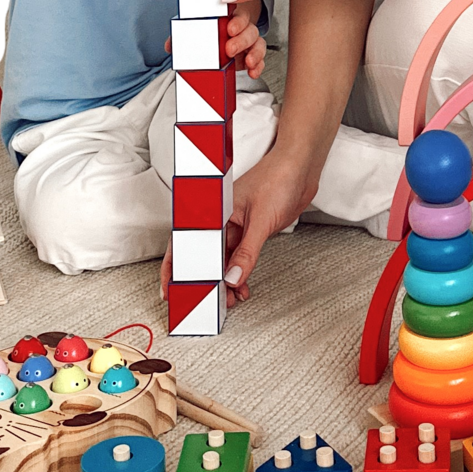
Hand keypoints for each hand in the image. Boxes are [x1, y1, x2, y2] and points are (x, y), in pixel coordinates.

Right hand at [158, 151, 316, 305]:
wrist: (301, 168)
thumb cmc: (278, 178)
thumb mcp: (261, 220)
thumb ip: (247, 251)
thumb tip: (233, 278)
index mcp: (214, 210)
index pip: (187, 242)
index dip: (175, 268)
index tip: (172, 289)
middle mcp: (221, 219)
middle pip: (204, 257)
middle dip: (204, 282)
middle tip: (205, 303)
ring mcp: (236, 226)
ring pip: (223, 261)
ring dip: (224, 282)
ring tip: (229, 301)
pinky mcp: (251, 232)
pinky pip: (240, 258)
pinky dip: (239, 275)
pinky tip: (242, 288)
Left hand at [164, 5, 264, 80]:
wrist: (228, 23)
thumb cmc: (212, 24)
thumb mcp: (198, 26)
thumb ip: (185, 35)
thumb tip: (170, 46)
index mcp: (230, 16)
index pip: (237, 15)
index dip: (236, 22)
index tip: (230, 29)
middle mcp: (243, 26)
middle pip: (249, 30)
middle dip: (241, 41)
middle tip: (230, 49)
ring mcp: (249, 40)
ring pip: (258, 43)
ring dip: (254, 53)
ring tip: (248, 63)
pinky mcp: (251, 52)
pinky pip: (259, 58)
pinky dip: (258, 65)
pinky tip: (253, 71)